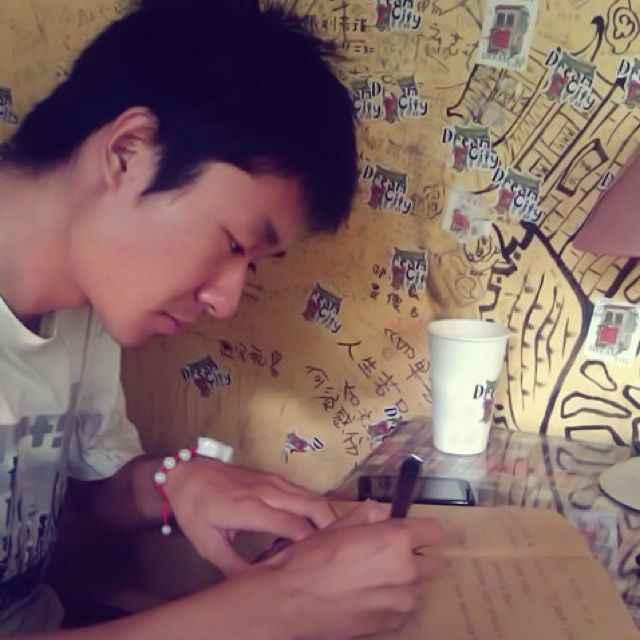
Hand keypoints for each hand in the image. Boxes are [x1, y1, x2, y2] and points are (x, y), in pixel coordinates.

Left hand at [162, 457, 336, 573]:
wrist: (187, 472)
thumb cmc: (195, 509)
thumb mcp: (207, 544)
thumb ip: (233, 567)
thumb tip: (257, 587)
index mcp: (250, 508)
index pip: (293, 525)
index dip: (311, 544)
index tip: (321, 563)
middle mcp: (268, 491)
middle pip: (312, 505)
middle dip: (332, 527)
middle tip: (341, 552)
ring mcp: (273, 481)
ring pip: (312, 496)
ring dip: (328, 516)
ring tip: (336, 542)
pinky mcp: (274, 478)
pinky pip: (303, 492)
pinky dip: (317, 508)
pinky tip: (320, 525)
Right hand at [258, 500, 441, 638]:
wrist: (289, 601)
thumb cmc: (310, 559)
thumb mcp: (338, 526)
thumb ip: (368, 516)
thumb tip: (382, 513)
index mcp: (395, 540)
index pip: (432, 530)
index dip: (419, 529)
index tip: (407, 532)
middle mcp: (406, 571)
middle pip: (432, 561)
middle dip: (416, 556)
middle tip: (388, 555)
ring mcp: (401, 602)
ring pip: (418, 586)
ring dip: (404, 581)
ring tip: (373, 579)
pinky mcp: (393, 626)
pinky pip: (404, 609)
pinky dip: (393, 602)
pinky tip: (368, 598)